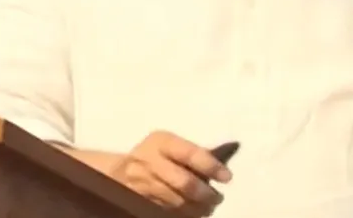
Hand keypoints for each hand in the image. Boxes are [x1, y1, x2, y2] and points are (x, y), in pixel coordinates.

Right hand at [108, 130, 231, 215]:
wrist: (119, 172)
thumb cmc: (156, 156)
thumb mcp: (171, 146)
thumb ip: (196, 152)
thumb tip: (233, 149)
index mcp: (161, 141)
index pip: (190, 154)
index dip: (211, 166)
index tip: (227, 177)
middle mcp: (149, 161)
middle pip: (184, 183)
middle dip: (206, 194)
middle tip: (217, 198)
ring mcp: (142, 184)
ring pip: (177, 202)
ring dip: (198, 208)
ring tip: (208, 208)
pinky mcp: (139, 202)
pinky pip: (167, 212)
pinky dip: (185, 215)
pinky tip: (194, 213)